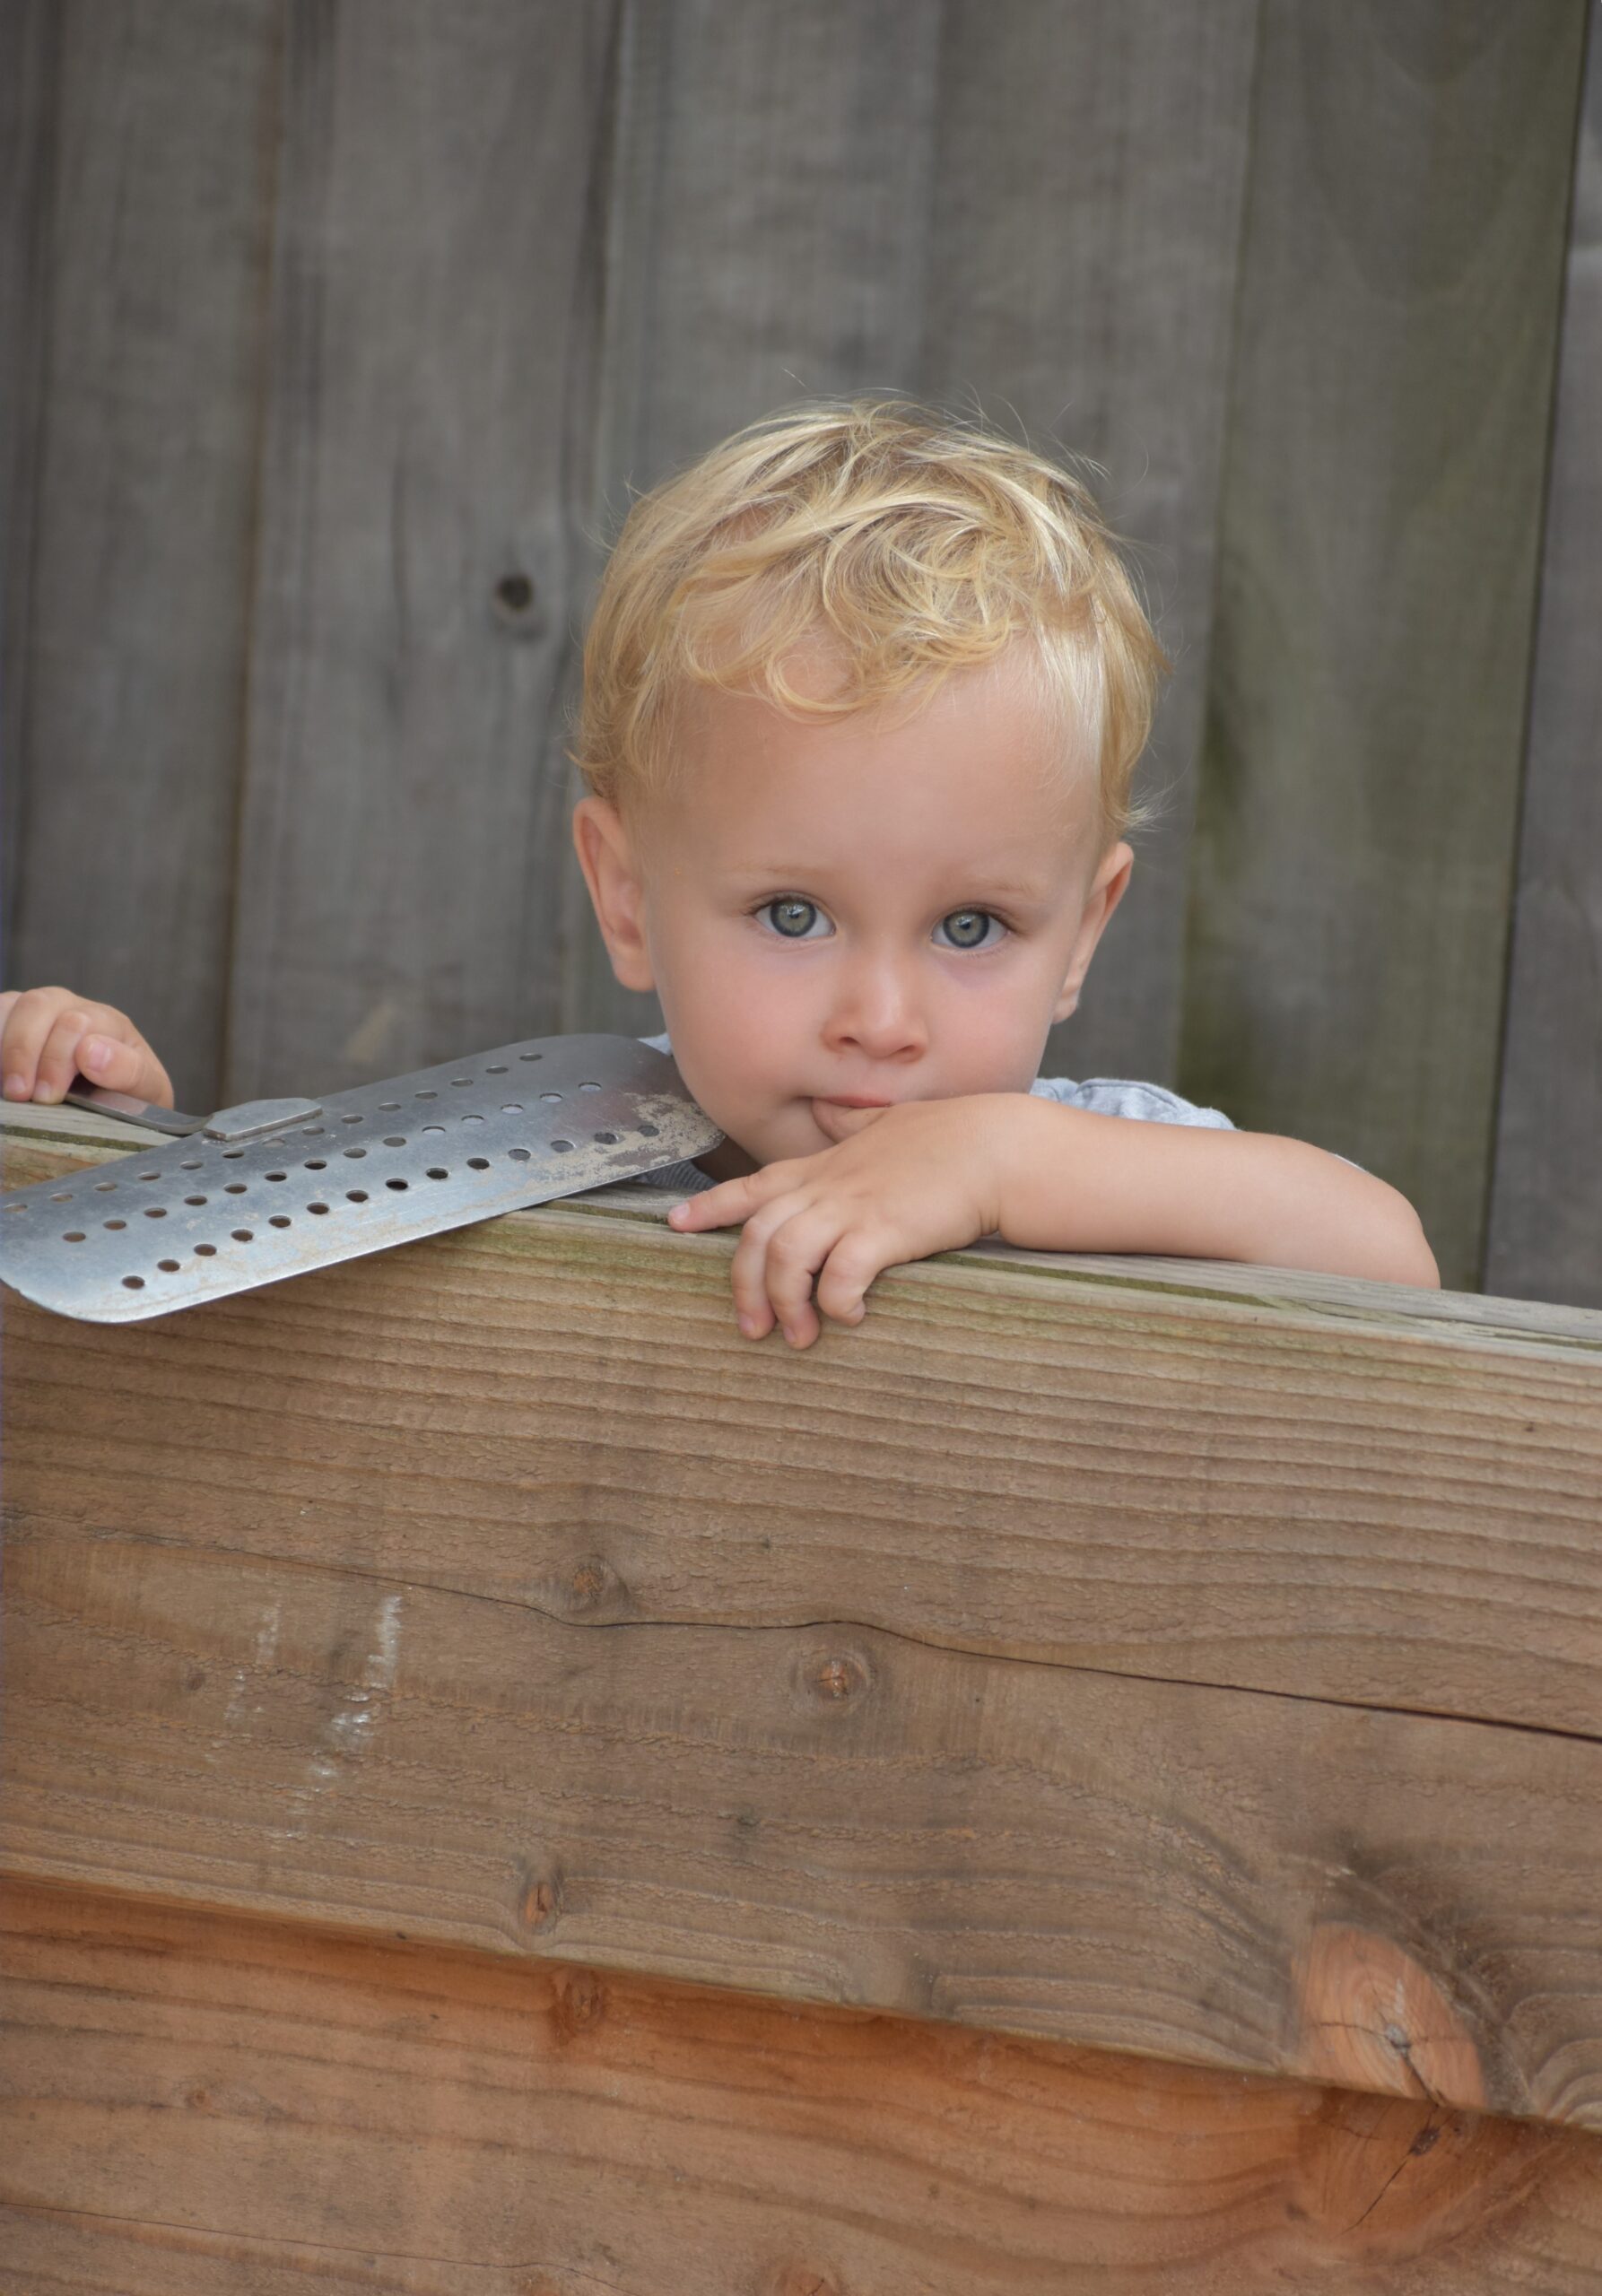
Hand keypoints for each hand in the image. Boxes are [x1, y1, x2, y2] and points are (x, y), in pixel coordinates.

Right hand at [0, 985, 173, 1109]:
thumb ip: (129, 1071)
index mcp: (107, 1022)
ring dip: (5, 1044)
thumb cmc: (129, 1097)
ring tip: (6, 1087)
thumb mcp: (146, 1091)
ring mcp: (37, 1011)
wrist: (114, 1102)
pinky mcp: (11, 1020)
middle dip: (25, 1051)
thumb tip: (92, 1052)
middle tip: (20, 1094)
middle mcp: (69, 1008)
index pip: (78, 1023)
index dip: (58, 1059)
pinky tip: (0, 1070)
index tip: (48, 1096)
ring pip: (12, 1005)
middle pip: (39, 1006)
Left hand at [667, 1096, 1015, 1347]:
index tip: (675, 1223)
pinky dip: (835, 1302)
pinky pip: (840, 1274)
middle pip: (758, 1234)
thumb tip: (827, 1110)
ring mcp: (854, 1207)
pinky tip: (850, 1317)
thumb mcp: (888, 1123)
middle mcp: (829, 1186)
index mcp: (825, 1166)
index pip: (753, 1186)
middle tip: (751, 1328)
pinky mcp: (885, 1231)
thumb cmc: (951, 1138)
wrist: (997, 1148)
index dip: (711, 1206)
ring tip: (800, 1336)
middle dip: (744, 1285)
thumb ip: (850, 1122)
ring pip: (787, 1255)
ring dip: (785, 1302)